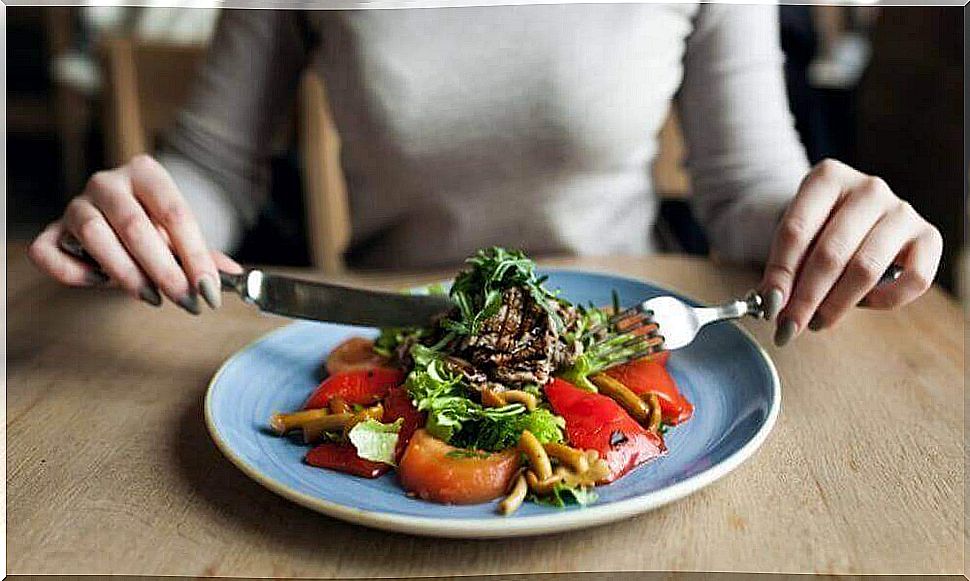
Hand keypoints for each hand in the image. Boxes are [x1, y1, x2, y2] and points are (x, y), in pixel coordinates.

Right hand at [28, 154, 241, 313]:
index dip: (195, 256)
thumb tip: (235, 275)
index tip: (210, 291)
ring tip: (152, 297)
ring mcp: (76, 204)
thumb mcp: (182, 236)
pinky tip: (100, 282)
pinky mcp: (52, 230)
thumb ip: (205, 255)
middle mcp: (107, 183)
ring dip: (125, 273)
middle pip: (135, 225)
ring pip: (93, 234)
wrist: (119, 218)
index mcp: (146, 174)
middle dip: (164, 270)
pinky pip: (49, 251)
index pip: (175, 214)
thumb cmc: (155, 227)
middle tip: (186, 301)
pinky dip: (73, 271)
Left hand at [759, 159, 941, 345]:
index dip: (780, 274)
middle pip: (830, 253)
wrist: (853, 214)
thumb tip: (773, 303)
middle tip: (789, 326)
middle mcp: (869, 188)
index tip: (769, 307)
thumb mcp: (795, 237)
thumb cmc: (819, 228)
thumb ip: (784, 266)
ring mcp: (902, 210)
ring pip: (866, 269)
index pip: (795, 231)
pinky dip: (884, 300)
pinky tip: (863, 303)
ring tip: (817, 322)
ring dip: (836, 305)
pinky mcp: (929, 237)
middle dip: (805, 298)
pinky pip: (912, 280)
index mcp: (828, 177)